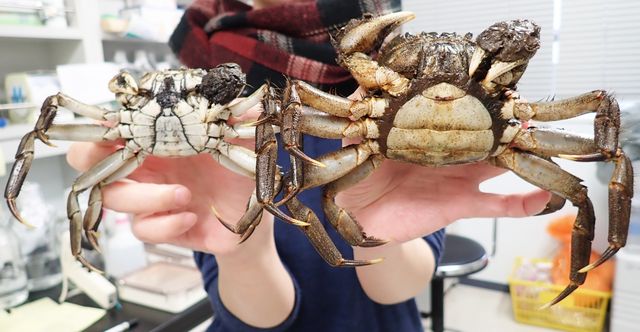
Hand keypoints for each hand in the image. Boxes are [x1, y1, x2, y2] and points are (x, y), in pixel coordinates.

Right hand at [66, 111, 271, 257]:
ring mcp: (149, 200)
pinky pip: (144, 229)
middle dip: (95, 162)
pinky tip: (191, 215)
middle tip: (129, 160)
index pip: (109, 132)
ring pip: (115, 199)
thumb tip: (250, 104)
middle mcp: (145, 169)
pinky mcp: (160, 227)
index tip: (112, 125)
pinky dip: (166, 224)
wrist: (253, 214)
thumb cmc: (238, 172)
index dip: (100, 128)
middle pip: (91, 166)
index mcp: (155, 142)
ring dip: (148, 196)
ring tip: (184, 194)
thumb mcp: (241, 142)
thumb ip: (238, 121)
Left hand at [337, 88, 551, 243]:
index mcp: (428, 135)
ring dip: (521, 155)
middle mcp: (448, 154)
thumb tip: (368, 80)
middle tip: (525, 109)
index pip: (457, 114)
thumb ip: (364, 110)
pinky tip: (546, 198)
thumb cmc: (362, 175)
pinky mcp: (460, 204)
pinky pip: (496, 206)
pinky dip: (521, 204)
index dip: (474, 101)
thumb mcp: (359, 138)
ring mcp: (458, 179)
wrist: (362, 217)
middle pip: (484, 136)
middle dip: (504, 123)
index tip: (493, 85)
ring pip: (498, 165)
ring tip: (543, 142)